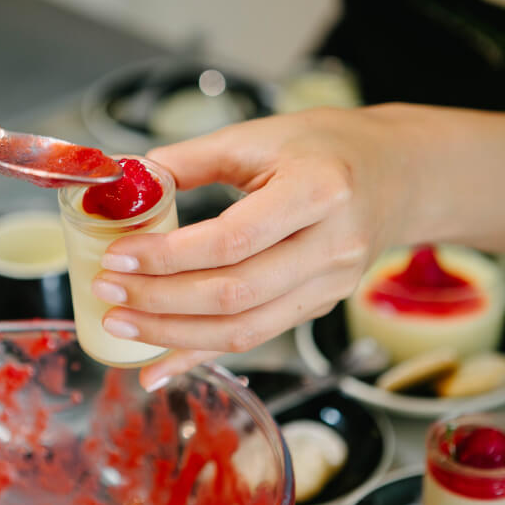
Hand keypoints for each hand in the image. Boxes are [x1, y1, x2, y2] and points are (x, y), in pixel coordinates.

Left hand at [90, 106, 424, 390]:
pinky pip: (255, 338)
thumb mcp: (258, 136)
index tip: (119, 257)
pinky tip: (160, 368)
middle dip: (161, 301)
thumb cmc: (325, 147)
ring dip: (174, 334)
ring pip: (245, 329)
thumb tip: (126, 180)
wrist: (396, 175)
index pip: (232, 240)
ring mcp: (330, 285)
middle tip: (108, 293)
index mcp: (318, 190)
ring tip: (121, 325)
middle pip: (235, 294)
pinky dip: (202, 355)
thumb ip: (190, 160)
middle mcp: (332, 246)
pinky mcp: (319, 306)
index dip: (168, 256)